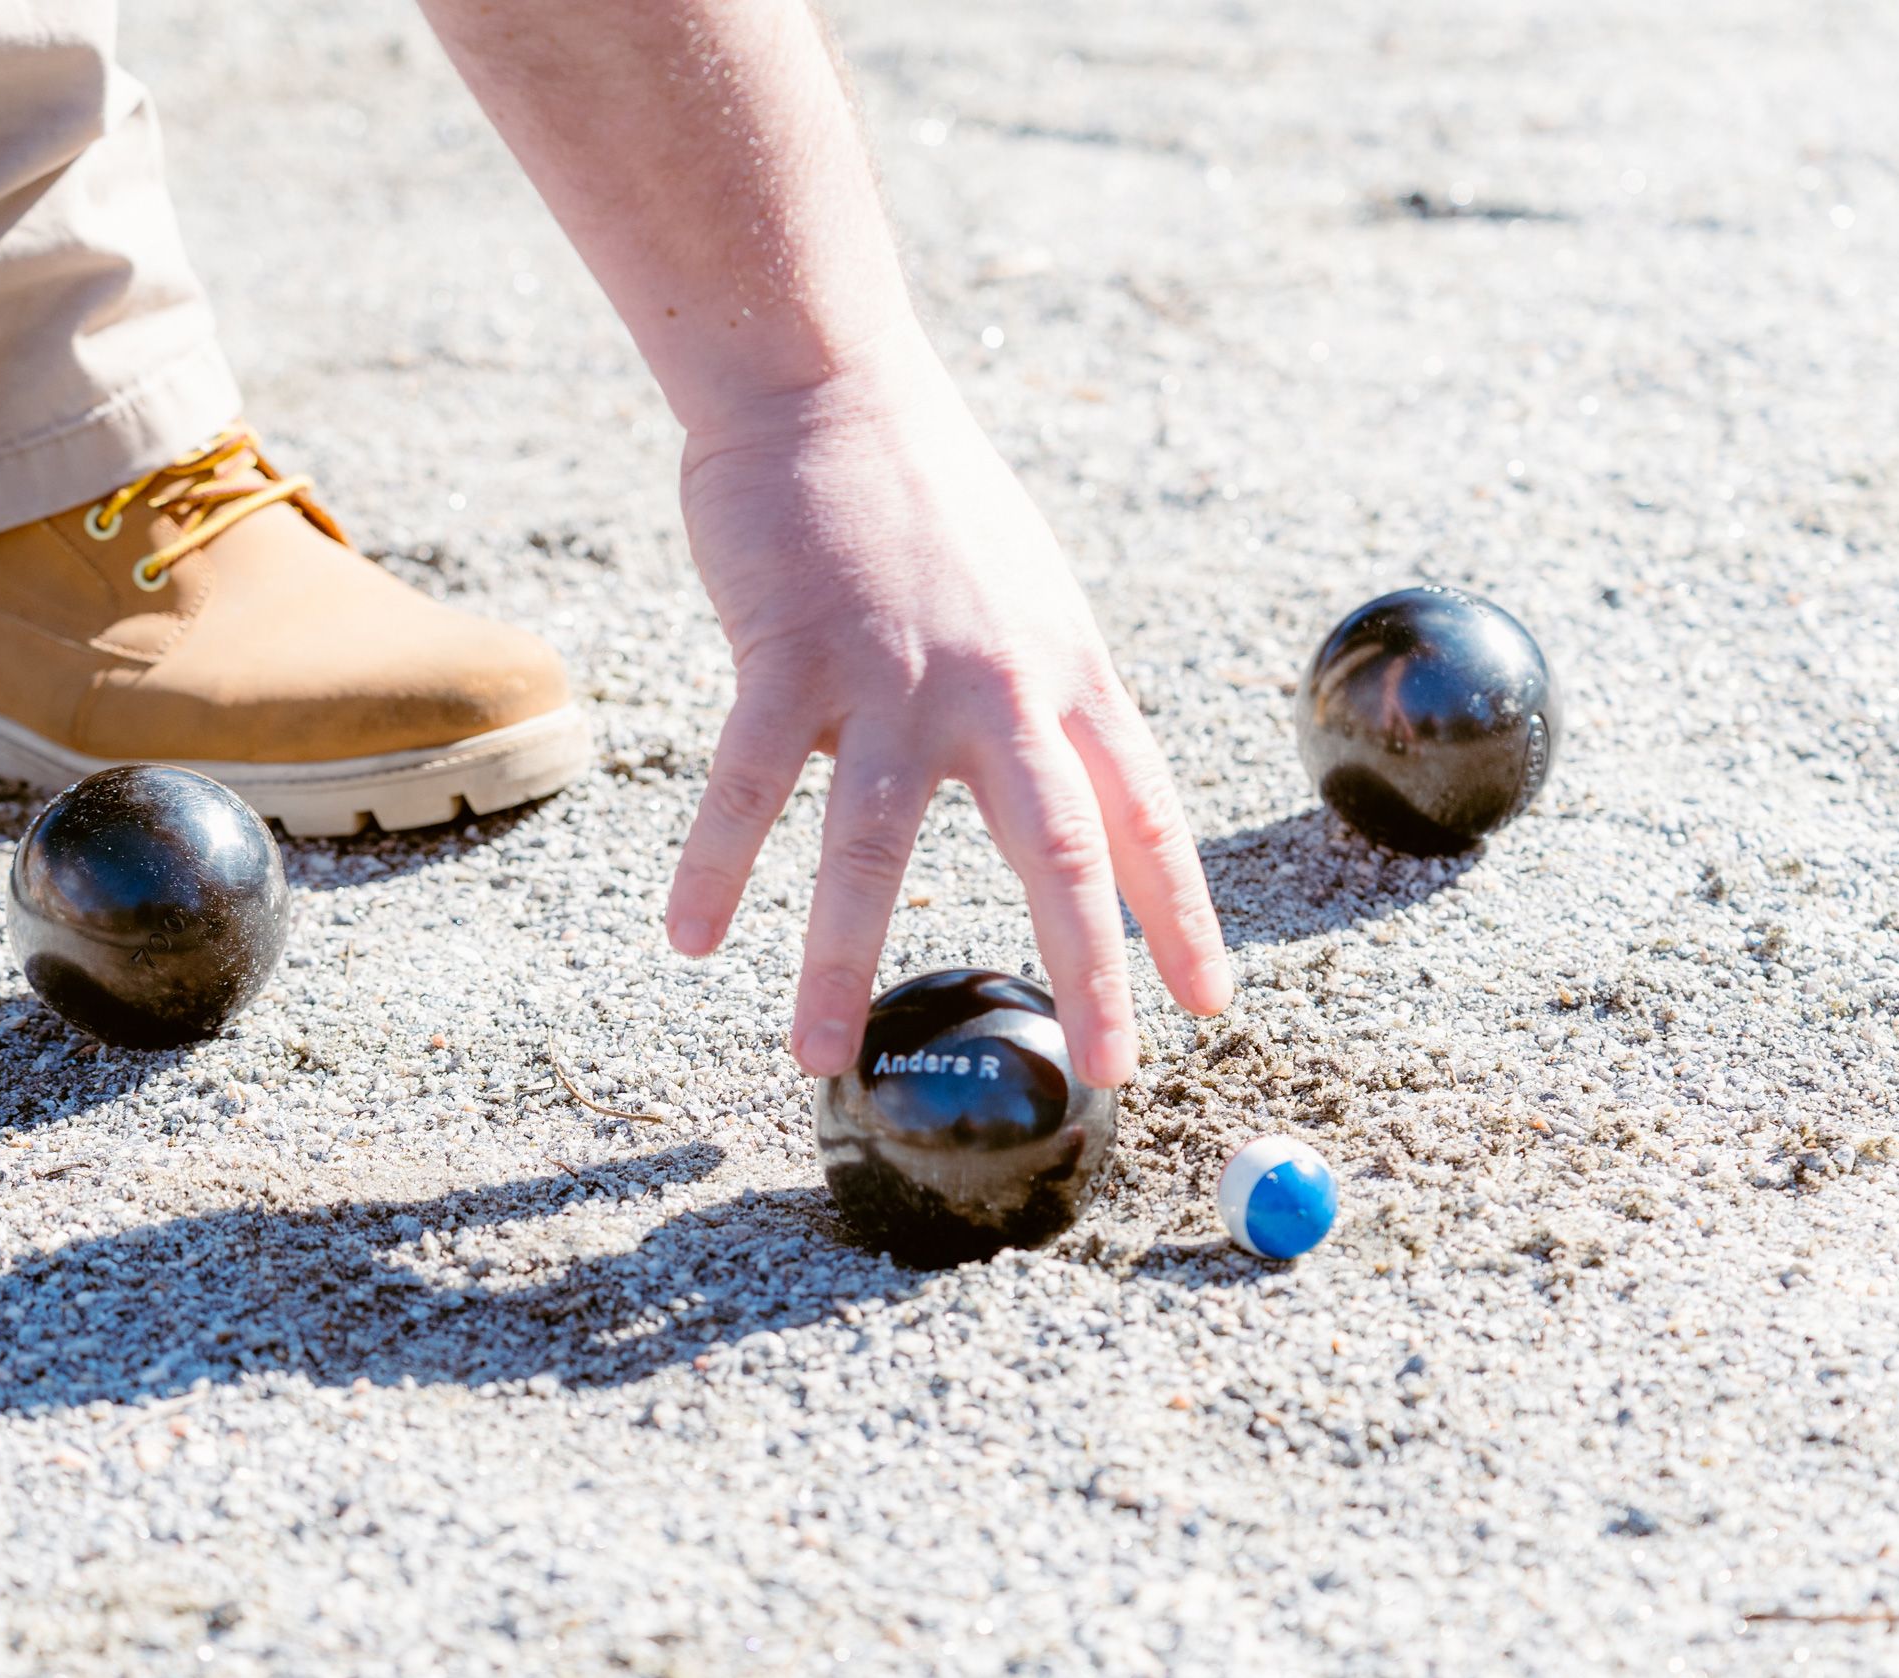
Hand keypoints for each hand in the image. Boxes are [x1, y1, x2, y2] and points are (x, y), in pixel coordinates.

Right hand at [664, 336, 1232, 1086]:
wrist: (826, 383)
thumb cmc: (921, 499)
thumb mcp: (1022, 599)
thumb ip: (1037, 705)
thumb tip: (1048, 810)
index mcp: (1066, 671)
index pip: (1146, 813)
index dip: (1180, 916)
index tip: (1209, 1006)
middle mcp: (996, 681)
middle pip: (1058, 844)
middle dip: (1088, 967)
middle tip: (1104, 1071)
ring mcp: (891, 669)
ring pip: (873, 842)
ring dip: (842, 959)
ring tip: (820, 1061)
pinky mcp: (790, 652)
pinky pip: (749, 783)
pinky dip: (717, 866)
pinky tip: (689, 940)